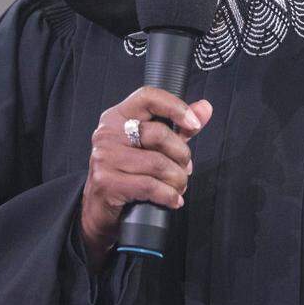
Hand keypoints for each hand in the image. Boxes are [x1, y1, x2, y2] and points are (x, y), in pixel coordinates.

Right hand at [79, 87, 212, 272]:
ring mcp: (104, 157)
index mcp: (117, 116)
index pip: (148, 97)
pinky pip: (150, 186)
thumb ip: (179, 127)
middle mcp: (107, 133)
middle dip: (181, 154)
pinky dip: (168, 195)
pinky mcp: (106, 182)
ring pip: (158, 163)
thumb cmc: (128, 172)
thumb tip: (204, 108)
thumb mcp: (152, 146)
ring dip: (177, 179)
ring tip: (178, 186)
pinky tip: (172, 199)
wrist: (99, 207)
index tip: (194, 124)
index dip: (175, 107)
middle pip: (158, 133)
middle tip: (185, 167)